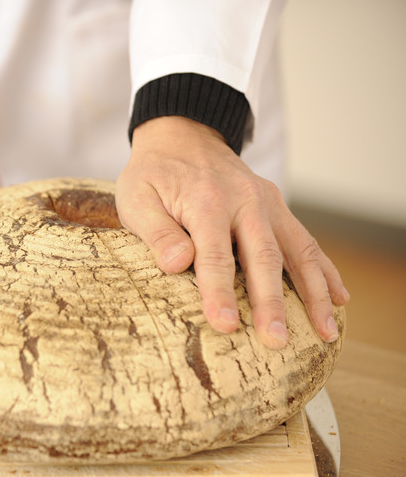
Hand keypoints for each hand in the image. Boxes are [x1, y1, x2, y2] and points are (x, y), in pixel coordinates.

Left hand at [115, 116, 349, 349]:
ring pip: (297, 250)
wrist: (182, 136)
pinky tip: (339, 298)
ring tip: (325, 331)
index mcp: (206, 202)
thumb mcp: (137, 197)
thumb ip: (156, 232)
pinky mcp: (276, 207)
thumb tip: (178, 264)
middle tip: (276, 340)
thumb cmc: (154, 174)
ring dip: (314, 293)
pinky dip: (325, 270)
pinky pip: (305, 241)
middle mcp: (244, 202)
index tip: (226, 324)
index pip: (214, 256)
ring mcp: (266, 203)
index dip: (219, 293)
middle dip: (271, 302)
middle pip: (263, 257)